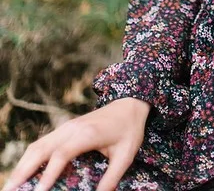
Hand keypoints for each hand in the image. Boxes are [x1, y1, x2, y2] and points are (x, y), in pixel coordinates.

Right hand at [2, 98, 150, 190]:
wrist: (129, 104)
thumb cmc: (128, 130)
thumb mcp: (125, 155)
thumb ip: (111, 178)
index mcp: (86, 134)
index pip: (61, 155)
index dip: (48, 174)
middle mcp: (71, 128)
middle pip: (41, 149)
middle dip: (24, 171)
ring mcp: (65, 127)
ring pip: (37, 146)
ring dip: (22, 165)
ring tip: (11, 185)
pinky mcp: (63, 130)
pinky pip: (41, 143)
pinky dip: (29, 158)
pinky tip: (23, 173)